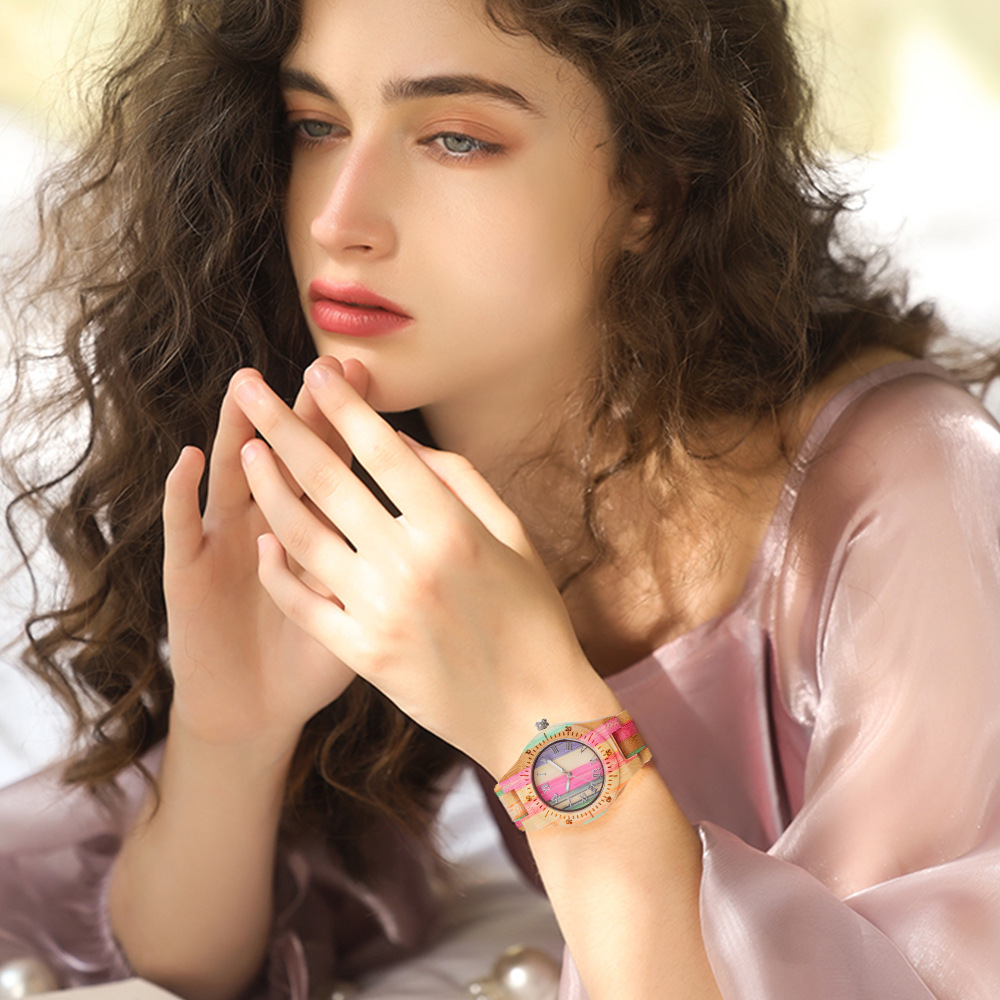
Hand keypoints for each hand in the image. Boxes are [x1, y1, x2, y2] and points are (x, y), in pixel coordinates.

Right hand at [161, 365, 369, 752]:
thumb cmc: (318, 659)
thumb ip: (382, 556)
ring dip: (236, 434)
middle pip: (287, 461)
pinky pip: (181, 528)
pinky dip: (181, 494)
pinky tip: (191, 459)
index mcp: (316, 528)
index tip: (365, 376)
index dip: (349, 423)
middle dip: (304, 415)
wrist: (260, 709)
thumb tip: (415, 504)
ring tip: (246, 390)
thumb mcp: (360, 607)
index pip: (338, 464)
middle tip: (317, 366)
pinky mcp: (187, 571)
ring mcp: (225, 541)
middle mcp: (268, 522)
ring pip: (231, 478)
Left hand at [232, 358, 619, 775]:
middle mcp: (410, 564)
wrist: (534, 714)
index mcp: (453, 529)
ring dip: (269, 489)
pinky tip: (266, 539)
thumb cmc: (532, 617)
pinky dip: (281, 569)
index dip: (345, 406)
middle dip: (281, 426)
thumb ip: (460, 481)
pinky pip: (304, 602)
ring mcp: (379, 612)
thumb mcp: (513, 538)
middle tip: (247, 388)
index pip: (383, 452)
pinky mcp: (361, 655)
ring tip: (247, 452)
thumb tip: (403, 442)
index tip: (316, 369)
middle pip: (329, 481)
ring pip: (304, 536)